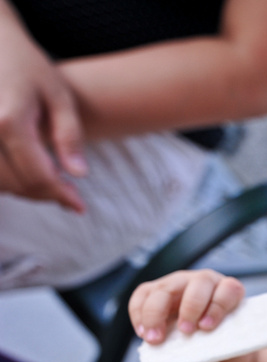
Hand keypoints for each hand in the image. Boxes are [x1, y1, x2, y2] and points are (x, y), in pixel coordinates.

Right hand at [0, 7, 86, 210]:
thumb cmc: (30, 69)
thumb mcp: (59, 97)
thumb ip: (70, 136)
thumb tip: (79, 175)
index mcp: (10, 121)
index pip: (39, 175)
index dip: (62, 195)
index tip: (80, 207)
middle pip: (18, 184)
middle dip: (47, 194)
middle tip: (70, 195)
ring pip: (0, 184)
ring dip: (27, 191)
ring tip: (53, 184)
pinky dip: (9, 182)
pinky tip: (29, 175)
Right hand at [129, 269, 245, 344]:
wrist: (201, 350)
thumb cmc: (217, 345)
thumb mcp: (224, 345)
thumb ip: (220, 344)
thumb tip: (207, 351)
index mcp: (229, 291)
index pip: (228, 290)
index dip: (218, 307)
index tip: (207, 327)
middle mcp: (205, 282)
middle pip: (199, 283)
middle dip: (191, 307)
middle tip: (185, 331)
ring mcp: (179, 283)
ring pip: (165, 288)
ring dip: (157, 314)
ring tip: (155, 339)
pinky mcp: (155, 291)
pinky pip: (142, 294)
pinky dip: (139, 314)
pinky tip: (142, 333)